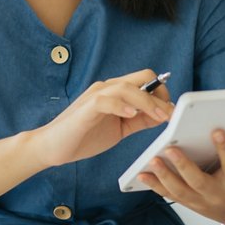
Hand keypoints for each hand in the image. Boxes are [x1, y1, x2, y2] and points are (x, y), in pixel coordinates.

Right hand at [30, 69, 173, 167]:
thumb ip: (139, 121)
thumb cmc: (83, 137)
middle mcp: (107, 88)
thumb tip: (162, 115)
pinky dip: (121, 105)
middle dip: (160, 93)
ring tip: (159, 116)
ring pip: (128, 87)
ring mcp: (96, 95)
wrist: (52, 147)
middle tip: (170, 114)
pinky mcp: (86, 107)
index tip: (172, 112)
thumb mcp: (119, 130)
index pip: (146, 81)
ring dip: (147, 101)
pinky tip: (131, 115)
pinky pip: (107, 100)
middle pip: (141, 77)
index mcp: (115, 92)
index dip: (162, 94)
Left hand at [137, 129, 224, 224]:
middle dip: (184, 165)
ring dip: (165, 176)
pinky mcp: (189, 204)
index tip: (217, 130)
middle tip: (171, 148)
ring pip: (180, 191)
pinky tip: (143, 174)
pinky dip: (155, 186)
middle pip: (199, 182)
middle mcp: (217, 194)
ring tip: (152, 160)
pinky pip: (170, 196)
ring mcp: (201, 201)